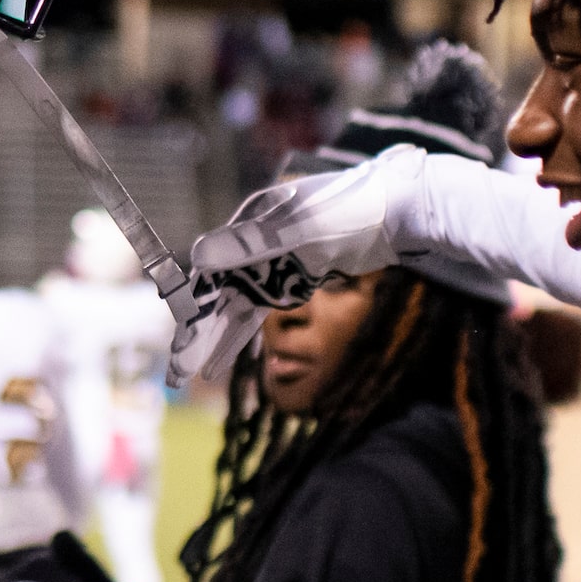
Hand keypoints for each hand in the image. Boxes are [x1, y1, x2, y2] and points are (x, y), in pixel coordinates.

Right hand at [171, 146, 429, 383]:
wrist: (399, 208)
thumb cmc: (351, 211)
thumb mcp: (300, 228)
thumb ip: (251, 243)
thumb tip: (200, 256)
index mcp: (250, 224)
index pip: (212, 275)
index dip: (195, 314)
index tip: (184, 348)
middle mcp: (255, 241)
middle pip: (221, 294)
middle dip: (202, 334)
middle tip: (180, 373)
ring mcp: (275, 258)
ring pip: (240, 305)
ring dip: (223, 338)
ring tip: (202, 372)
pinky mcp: (296, 272)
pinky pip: (264, 307)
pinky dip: (250, 330)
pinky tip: (242, 354)